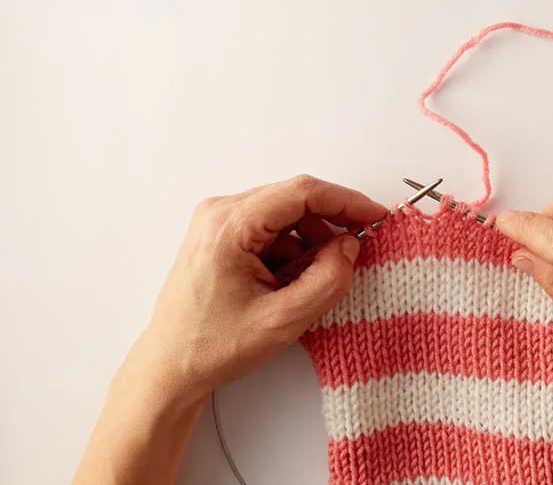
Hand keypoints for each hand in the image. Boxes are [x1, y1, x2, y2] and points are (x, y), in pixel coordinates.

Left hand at [141, 174, 387, 400]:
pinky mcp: (219, 236)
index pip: (302, 192)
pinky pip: (270, 228)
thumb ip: (327, 279)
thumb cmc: (213, 346)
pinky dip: (292, 248)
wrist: (170, 367)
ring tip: (311, 280)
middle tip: (356, 250)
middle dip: (330, 223)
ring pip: (284, 214)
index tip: (375, 217)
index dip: (346, 201)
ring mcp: (216, 222)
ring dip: (310, 239)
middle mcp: (219, 213)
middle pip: (294, 198)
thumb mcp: (283, 320)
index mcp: (230, 226)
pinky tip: (291, 281)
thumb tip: (350, 246)